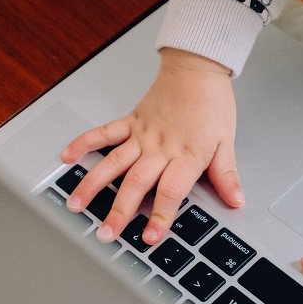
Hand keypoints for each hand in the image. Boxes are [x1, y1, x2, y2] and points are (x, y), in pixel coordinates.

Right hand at [61, 48, 242, 243]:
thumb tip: (236, 200)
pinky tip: (66, 157)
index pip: (170, 191)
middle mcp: (160, 148)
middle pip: (136, 183)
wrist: (197, 67)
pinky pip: (103, 133)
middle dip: (119, 211)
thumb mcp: (226, 141)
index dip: (160, 215)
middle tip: (106, 232)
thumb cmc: (212, 103)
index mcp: (185, 155)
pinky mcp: (130, 121)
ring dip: (93, 185)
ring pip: (113, 163)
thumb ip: (226, 175)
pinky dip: (83, 143)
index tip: (150, 236)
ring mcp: (141, 135)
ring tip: (76, 204)